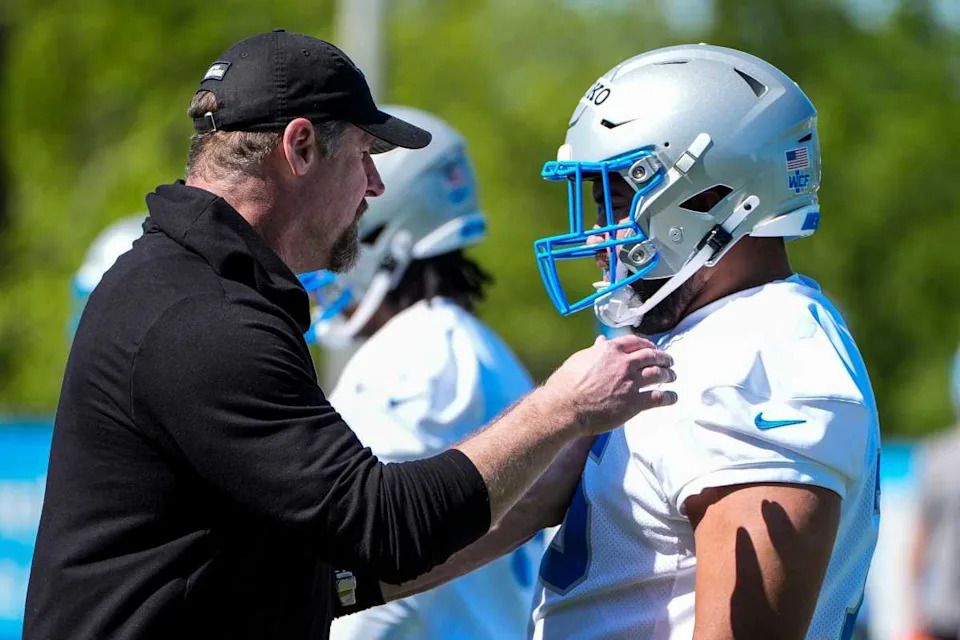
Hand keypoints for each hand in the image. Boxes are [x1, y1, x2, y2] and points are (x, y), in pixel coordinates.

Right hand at [541, 334, 675, 434]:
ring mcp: (630, 382)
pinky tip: (673, 397)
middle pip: (651, 356)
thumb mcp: (579, 359)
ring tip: (672, 376)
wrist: (565, 406)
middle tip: (669, 361)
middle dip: (663, 358)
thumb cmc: (566, 384)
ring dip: (668, 374)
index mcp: (610, 350)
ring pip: (657, 374)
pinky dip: (669, 397)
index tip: (652, 347)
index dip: (647, 344)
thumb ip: (595, 350)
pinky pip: (657, 397)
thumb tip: (601, 341)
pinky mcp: (634, 402)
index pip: (635, 342)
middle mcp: (623, 363)